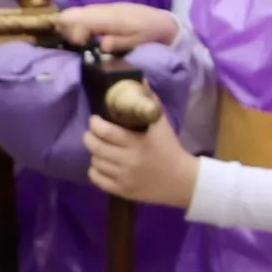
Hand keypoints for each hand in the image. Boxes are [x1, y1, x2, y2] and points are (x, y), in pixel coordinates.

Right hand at [56, 0, 177, 52]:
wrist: (160, 20)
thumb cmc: (148, 33)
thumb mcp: (137, 41)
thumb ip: (119, 42)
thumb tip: (101, 45)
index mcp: (111, 18)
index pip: (81, 19)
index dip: (73, 32)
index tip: (79, 46)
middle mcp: (103, 10)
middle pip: (74, 13)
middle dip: (66, 29)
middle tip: (75, 44)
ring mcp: (103, 8)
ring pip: (78, 12)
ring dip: (71, 26)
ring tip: (78, 42)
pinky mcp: (104, 10)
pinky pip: (85, 13)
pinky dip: (78, 23)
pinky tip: (83, 35)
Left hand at [82, 94, 200, 209]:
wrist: (181, 181)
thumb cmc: (170, 149)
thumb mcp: (162, 125)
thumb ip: (150, 102)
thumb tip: (140, 80)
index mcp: (138, 143)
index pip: (106, 132)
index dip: (95, 124)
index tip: (95, 119)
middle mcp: (129, 162)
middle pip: (95, 148)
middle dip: (89, 137)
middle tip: (93, 132)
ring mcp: (124, 178)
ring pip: (95, 162)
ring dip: (94, 153)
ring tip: (101, 148)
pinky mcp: (122, 191)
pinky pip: (97, 179)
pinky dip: (95, 170)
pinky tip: (103, 164)